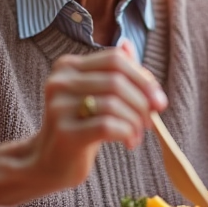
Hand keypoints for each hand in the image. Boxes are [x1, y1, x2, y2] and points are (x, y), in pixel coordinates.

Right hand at [28, 40, 166, 190]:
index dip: (143, 77)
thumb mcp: (96, 95)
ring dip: (135, 121)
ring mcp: (59, 106)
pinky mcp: (64, 132)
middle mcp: (60, 82)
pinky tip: (129, 143)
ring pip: (114, 104)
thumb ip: (114, 72)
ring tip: (137, 135)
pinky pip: (107, 125)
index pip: (115, 59)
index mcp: (68, 66)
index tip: (158, 100)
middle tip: (150, 121)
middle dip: (142, 102)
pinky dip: (127, 133)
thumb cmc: (80, 125)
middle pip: (117, 81)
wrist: (50, 162)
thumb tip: (129, 44)